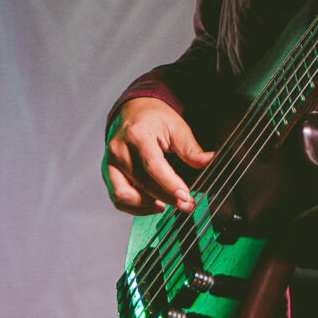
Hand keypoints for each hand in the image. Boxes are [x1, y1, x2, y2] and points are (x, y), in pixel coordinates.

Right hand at [102, 97, 213, 215]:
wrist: (132, 110)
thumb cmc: (155, 118)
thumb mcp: (177, 127)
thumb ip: (192, 149)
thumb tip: (210, 162)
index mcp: (138, 134)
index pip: (153, 165)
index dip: (169, 184)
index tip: (185, 196)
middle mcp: (119, 150)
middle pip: (141, 182)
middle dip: (166, 198)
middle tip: (187, 204)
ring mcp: (109, 162)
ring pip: (124, 195)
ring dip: (147, 206)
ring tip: (168, 204)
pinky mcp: (107, 173)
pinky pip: (117, 198)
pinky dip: (134, 207)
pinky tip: (153, 205)